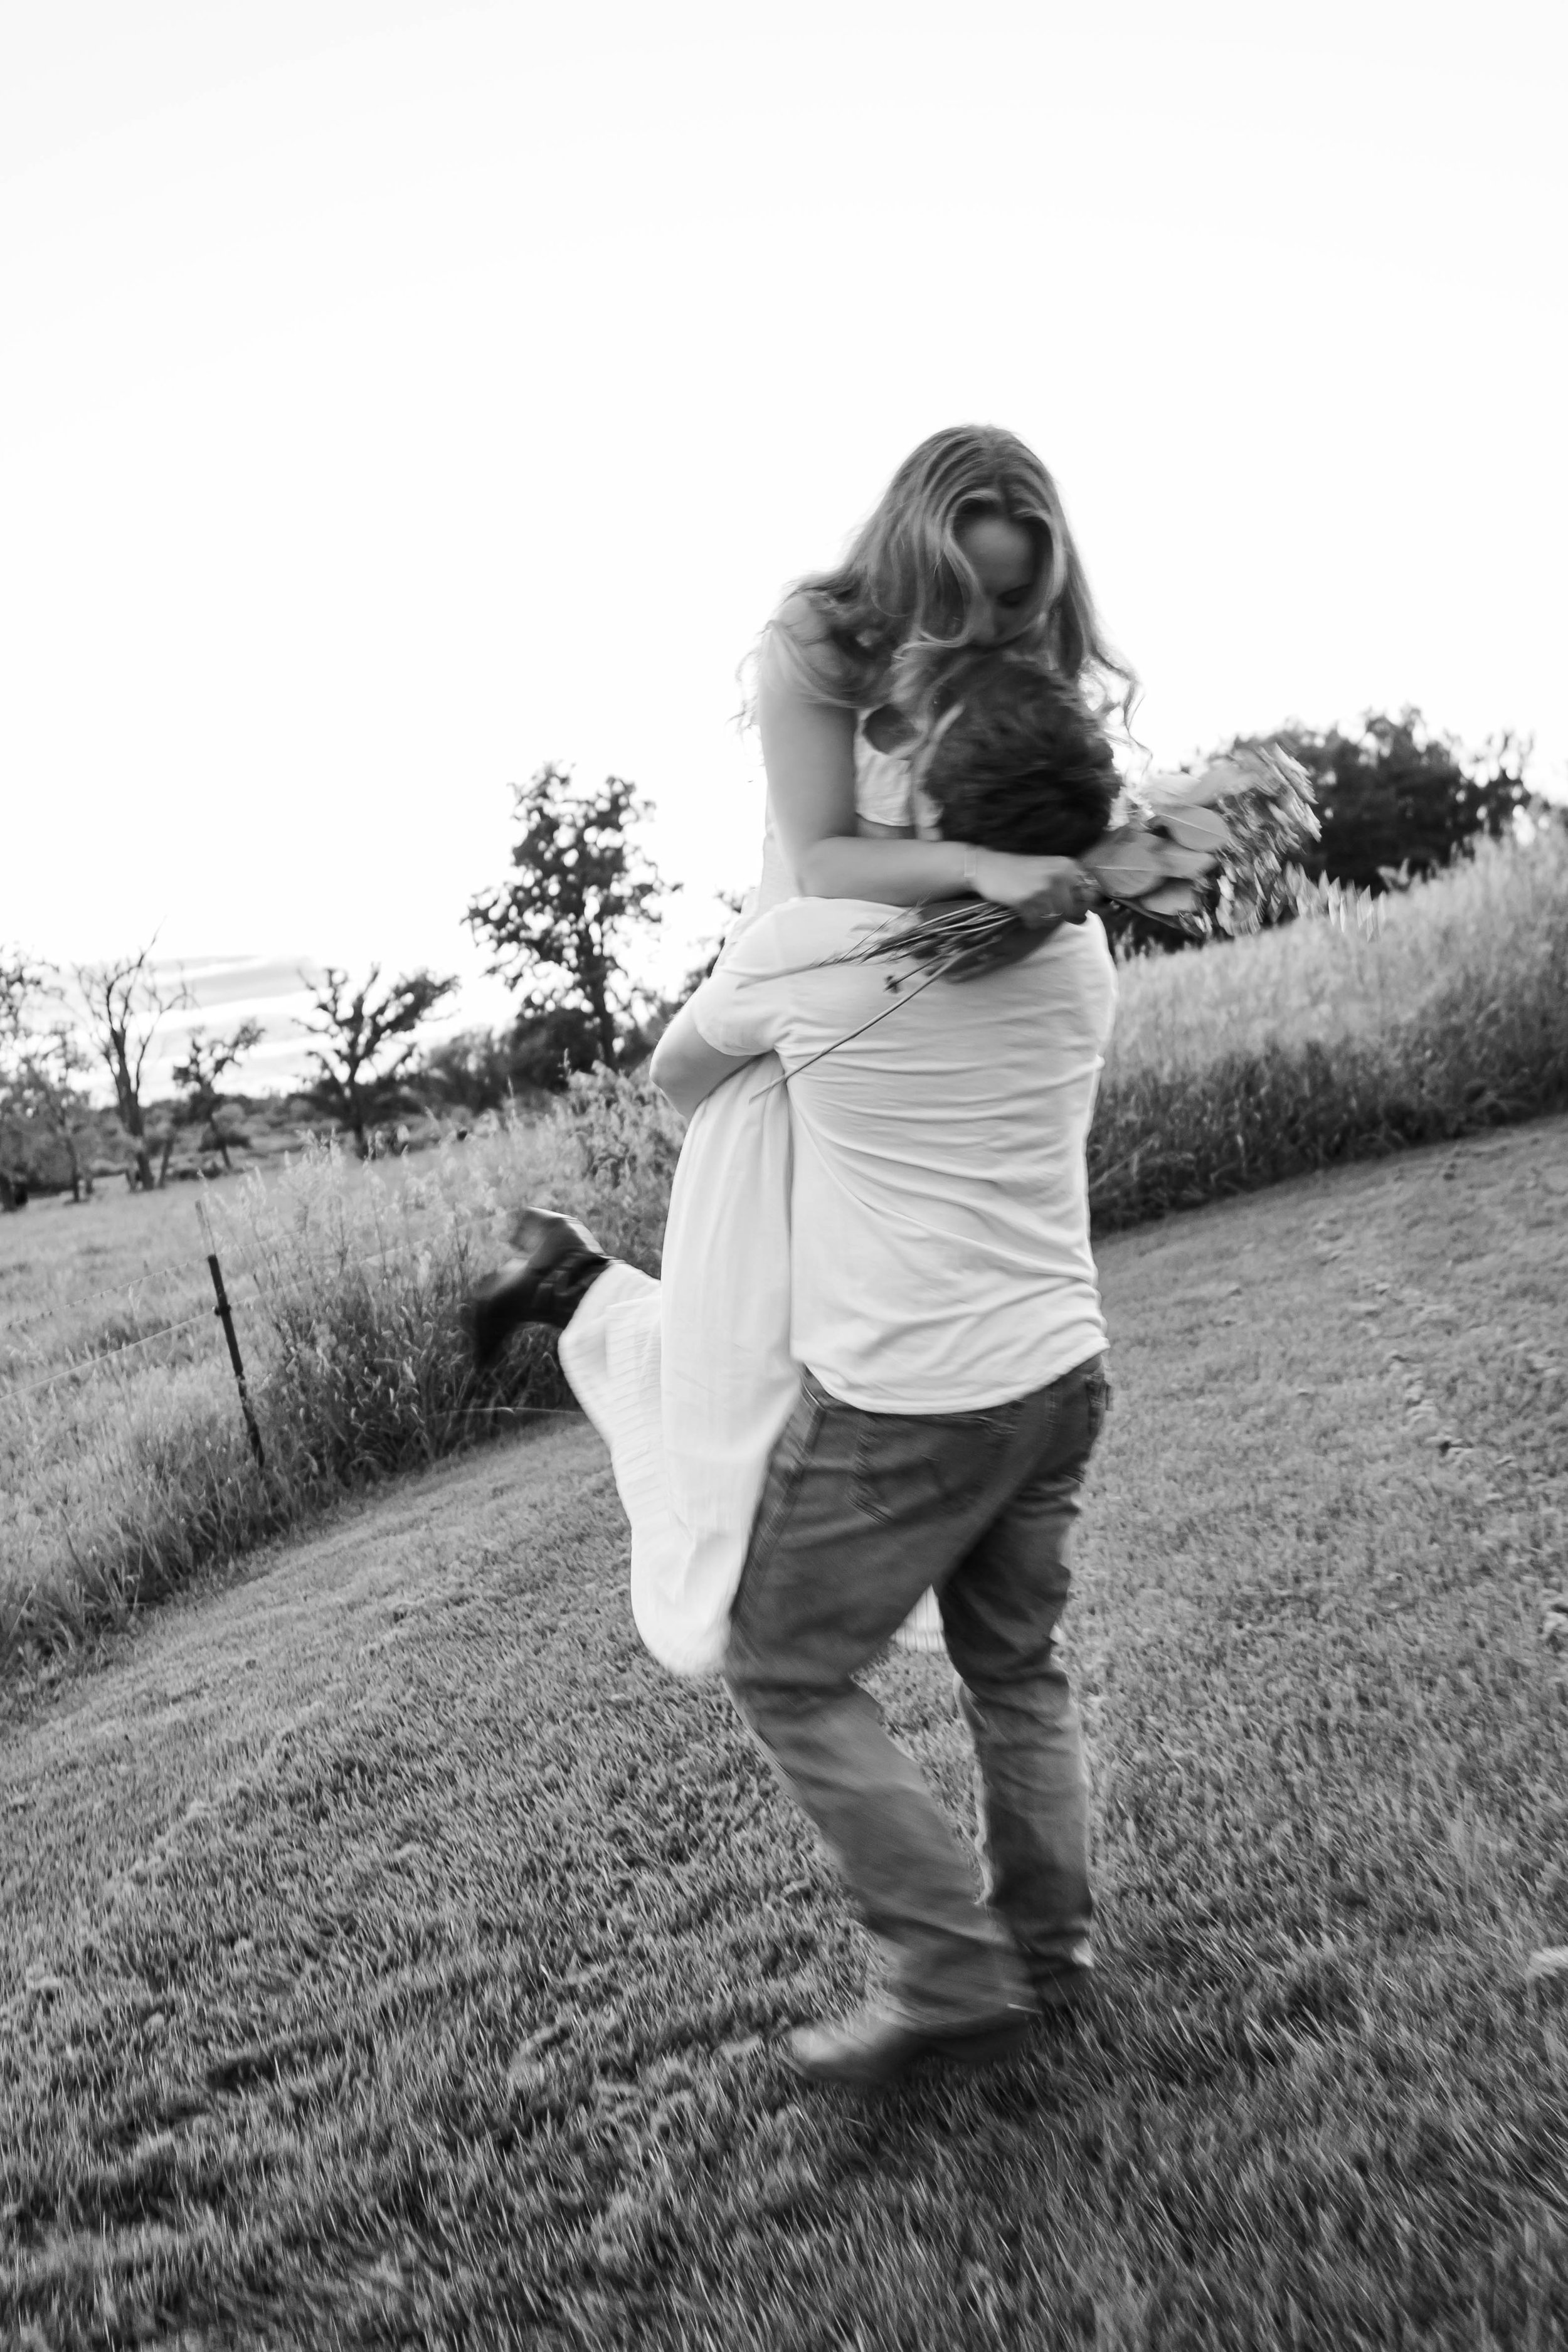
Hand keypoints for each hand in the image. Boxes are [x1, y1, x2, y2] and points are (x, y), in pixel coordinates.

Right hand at [972, 849, 1096, 927]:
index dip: (1083, 906)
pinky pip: (1037, 922)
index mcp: (1068, 866)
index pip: (1090, 894)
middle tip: (1045, 907)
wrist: (988, 866)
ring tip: (1034, 907)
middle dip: (1061, 914)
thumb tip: (1085, 919)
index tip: (1073, 908)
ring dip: (1045, 918)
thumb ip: (1070, 892)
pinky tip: (1024, 910)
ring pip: (1055, 918)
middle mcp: (1058, 876)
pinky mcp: (1025, 901)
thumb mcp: (1050, 872)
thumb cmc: (1021, 870)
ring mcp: (1042, 889)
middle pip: (1072, 910)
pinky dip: (1031, 920)